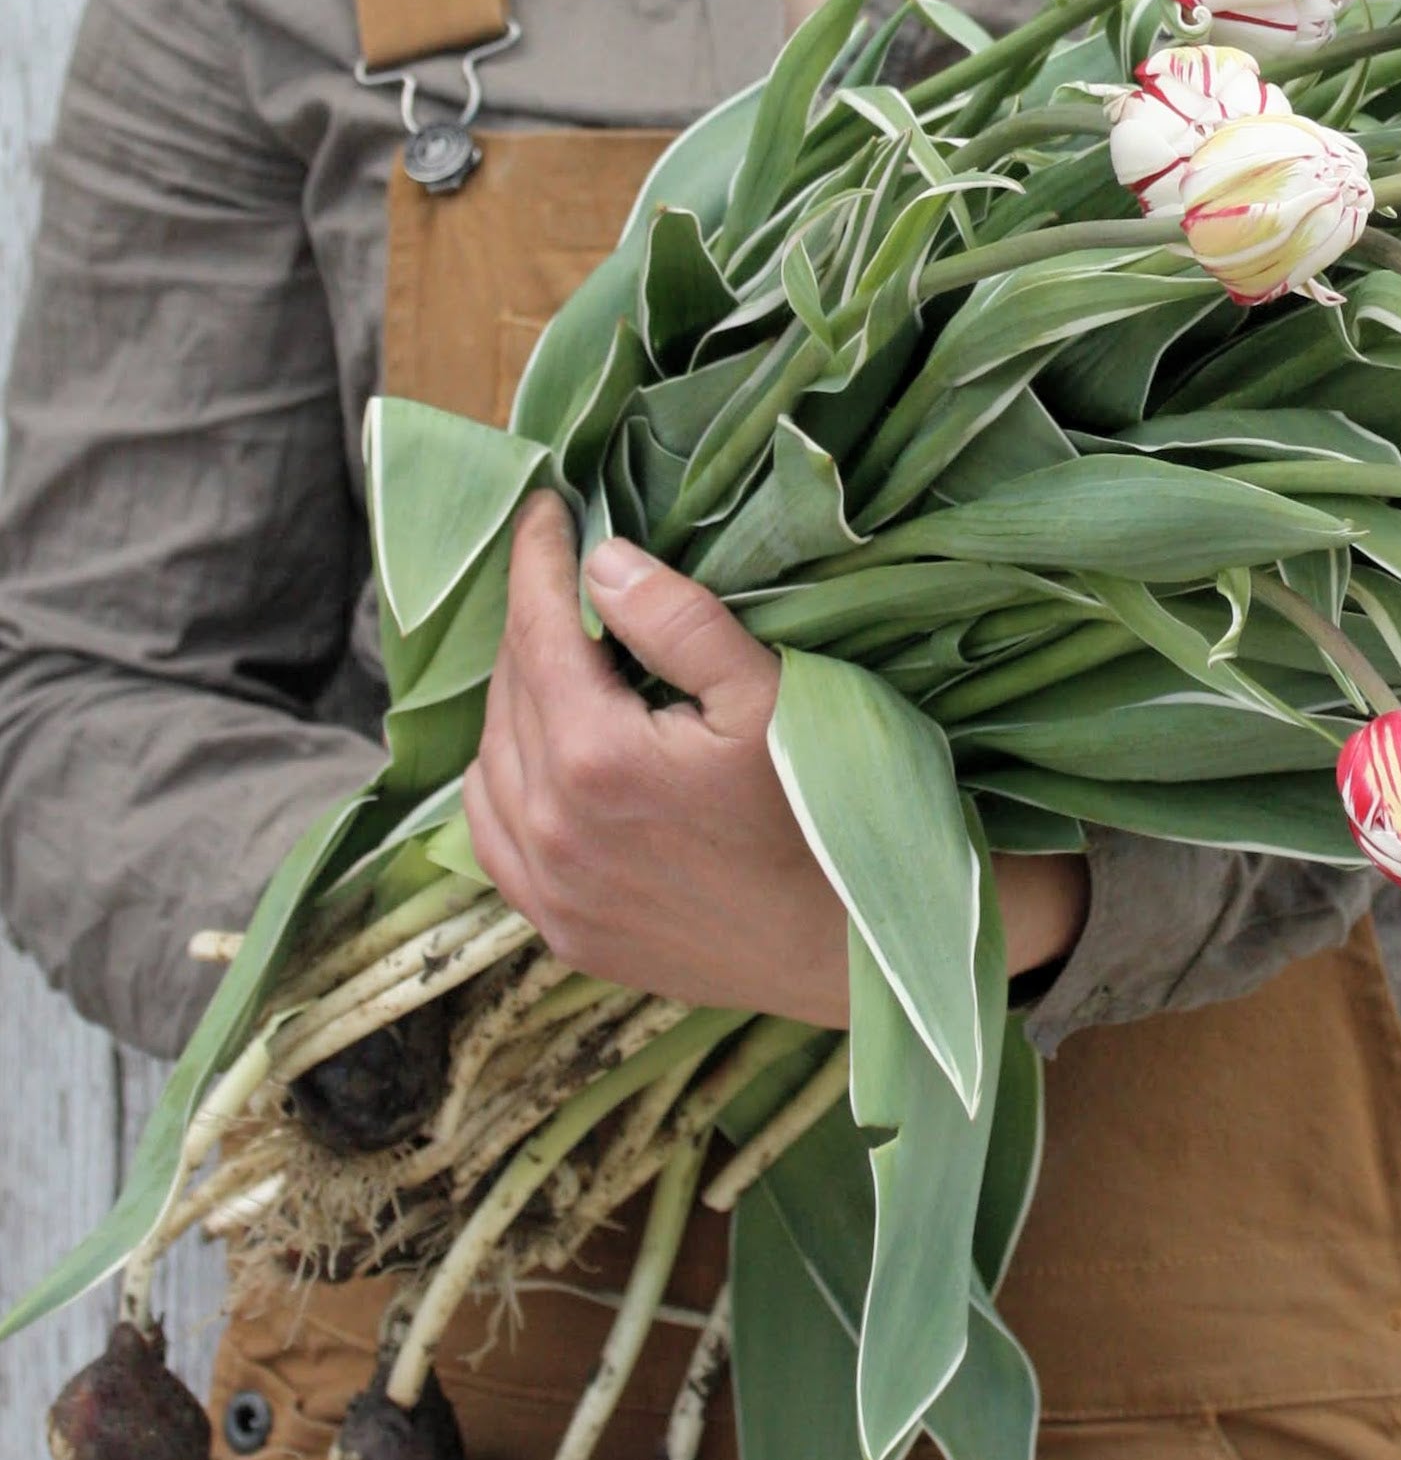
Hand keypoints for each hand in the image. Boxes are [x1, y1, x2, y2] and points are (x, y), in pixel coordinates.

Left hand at [463, 498, 1086, 1023]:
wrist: (852, 951)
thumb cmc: (825, 816)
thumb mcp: (773, 700)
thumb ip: (682, 623)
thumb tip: (603, 561)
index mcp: (596, 756)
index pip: (536, 629)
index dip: (536, 558)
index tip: (545, 509)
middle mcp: (550, 826)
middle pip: (508, 692)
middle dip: (531, 625)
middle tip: (567, 582)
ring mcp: (550, 887)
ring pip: (490, 763)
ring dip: (517, 704)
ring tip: (560, 666)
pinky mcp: (562, 930)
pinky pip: (494, 839)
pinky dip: (504, 784)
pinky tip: (539, 759)